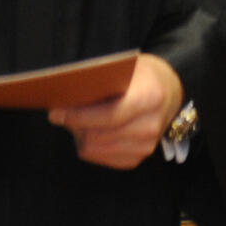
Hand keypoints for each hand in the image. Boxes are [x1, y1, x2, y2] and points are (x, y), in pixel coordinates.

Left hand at [48, 53, 183, 169]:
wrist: (170, 90)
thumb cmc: (141, 74)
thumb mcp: (125, 68)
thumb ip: (101, 81)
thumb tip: (65, 96)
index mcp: (149, 98)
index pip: (108, 115)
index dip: (78, 116)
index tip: (55, 113)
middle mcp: (151, 126)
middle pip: (99, 136)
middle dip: (74, 126)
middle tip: (59, 114)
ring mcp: (148, 146)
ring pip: (97, 150)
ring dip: (80, 136)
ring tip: (73, 121)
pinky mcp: (140, 157)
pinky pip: (103, 158)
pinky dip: (91, 146)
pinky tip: (88, 130)